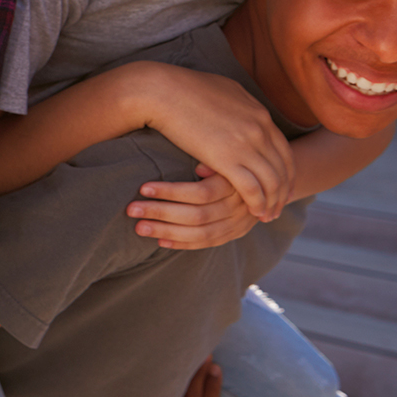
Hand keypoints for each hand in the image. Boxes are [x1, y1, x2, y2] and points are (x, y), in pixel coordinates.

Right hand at [128, 64, 292, 222]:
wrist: (161, 90)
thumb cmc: (182, 88)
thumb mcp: (223, 90)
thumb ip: (239, 104)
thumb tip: (240, 109)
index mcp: (259, 114)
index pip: (284, 150)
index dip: (286, 172)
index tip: (282, 187)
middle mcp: (259, 129)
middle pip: (283, 168)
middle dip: (283, 191)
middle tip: (277, 208)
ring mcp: (246, 144)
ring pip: (272, 182)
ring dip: (272, 202)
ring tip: (266, 216)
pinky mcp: (227, 158)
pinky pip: (252, 189)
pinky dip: (257, 204)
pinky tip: (253, 213)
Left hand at [128, 164, 259, 249]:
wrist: (265, 176)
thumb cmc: (229, 155)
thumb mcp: (225, 152)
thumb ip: (213, 158)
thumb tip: (199, 167)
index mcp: (236, 183)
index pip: (201, 193)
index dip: (171, 192)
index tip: (143, 188)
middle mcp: (241, 206)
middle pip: (198, 215)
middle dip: (161, 212)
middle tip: (132, 209)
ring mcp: (240, 223)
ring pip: (201, 233)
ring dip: (167, 231)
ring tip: (139, 227)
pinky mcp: (235, 234)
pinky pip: (207, 243)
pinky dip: (183, 244)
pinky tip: (160, 241)